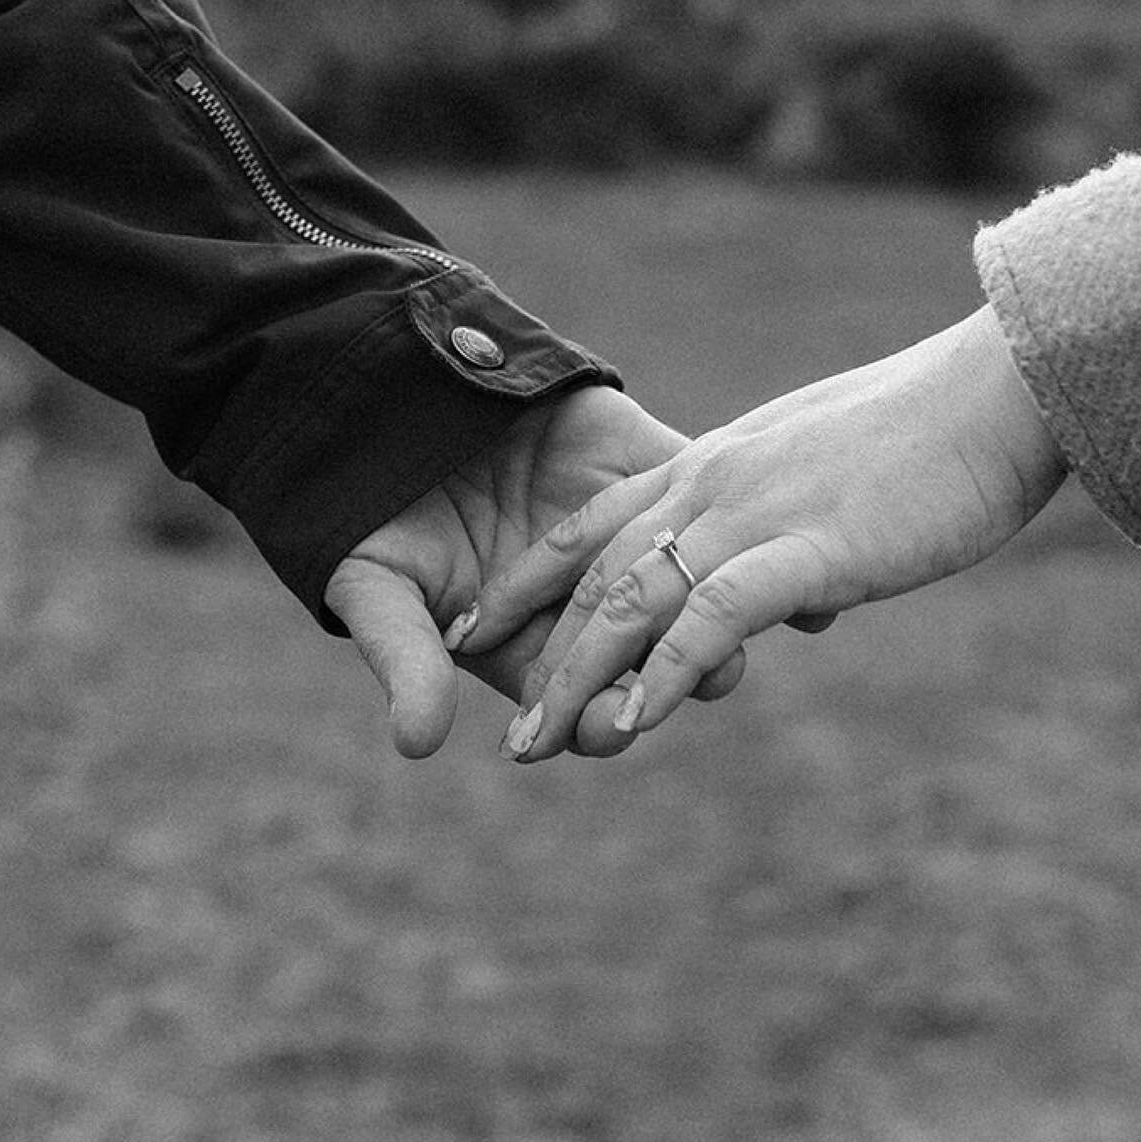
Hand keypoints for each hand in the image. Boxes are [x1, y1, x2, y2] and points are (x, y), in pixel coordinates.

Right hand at [320, 385, 743, 757]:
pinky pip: (702, 490)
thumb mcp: (377, 587)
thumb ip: (404, 658)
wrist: (386, 399)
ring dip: (730, 601)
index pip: (587, 705)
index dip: (606, 723)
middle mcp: (589, 599)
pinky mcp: (642, 459)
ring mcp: (621, 529)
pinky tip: (772, 532)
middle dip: (686, 672)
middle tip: (711, 677)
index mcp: (531, 644)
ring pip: (694, 579)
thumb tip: (415, 742)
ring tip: (751, 618)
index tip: (614, 728)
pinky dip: (739, 510)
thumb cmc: (368, 510)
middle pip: (657, 656)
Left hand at [459, 307, 1065, 760]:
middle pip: (594, 572)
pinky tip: (633, 724)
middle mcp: (712, 483)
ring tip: (535, 746)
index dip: (531, 580)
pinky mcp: (807, 546)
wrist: (1001, 387)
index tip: (481, 628)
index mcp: (715, 464)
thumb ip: (795, 531)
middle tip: (501, 727)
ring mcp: (753, 511)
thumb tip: (798, 598)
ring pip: (634, 597)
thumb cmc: (934, 433)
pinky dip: (666, 673)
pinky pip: (714, 615)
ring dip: (579, 678)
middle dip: (536, 650)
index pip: (594, 525)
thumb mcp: (835, 478)